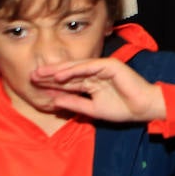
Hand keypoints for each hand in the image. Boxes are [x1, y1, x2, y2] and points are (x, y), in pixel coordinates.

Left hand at [30, 57, 165, 121]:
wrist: (143, 108)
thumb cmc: (122, 109)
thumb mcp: (92, 110)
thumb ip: (74, 104)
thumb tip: (54, 100)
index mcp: (91, 83)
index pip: (68, 83)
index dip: (52, 84)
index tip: (35, 87)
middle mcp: (95, 74)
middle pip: (69, 73)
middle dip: (50, 75)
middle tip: (31, 77)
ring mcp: (102, 68)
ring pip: (75, 68)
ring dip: (58, 71)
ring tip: (41, 74)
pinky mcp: (109, 65)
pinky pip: (88, 67)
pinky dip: (73, 70)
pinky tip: (59, 74)